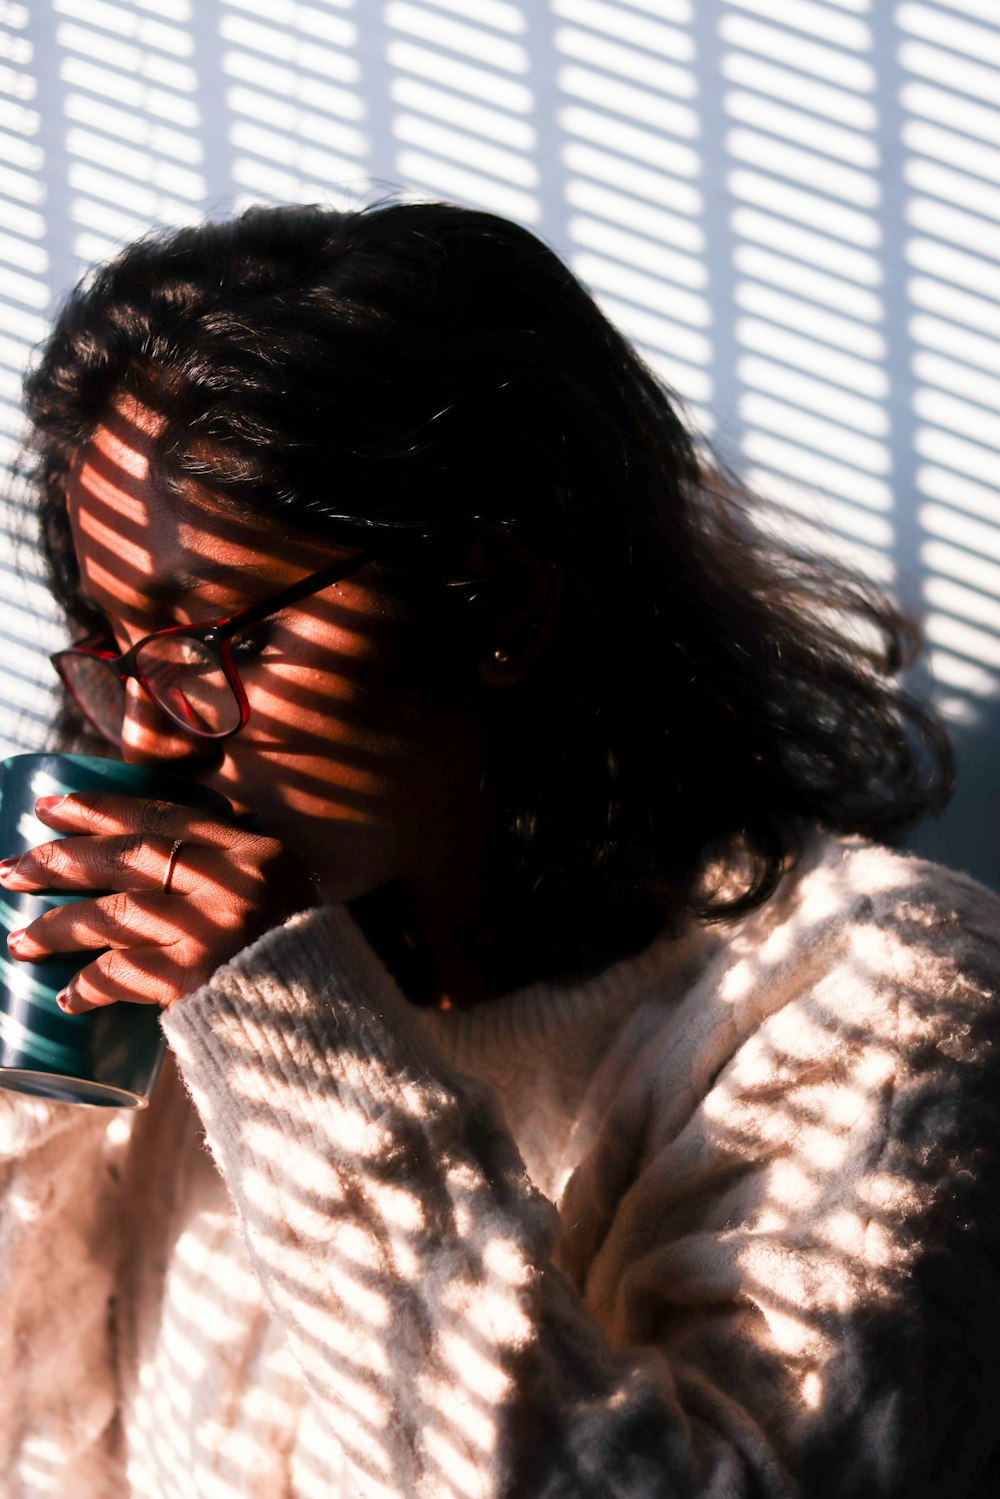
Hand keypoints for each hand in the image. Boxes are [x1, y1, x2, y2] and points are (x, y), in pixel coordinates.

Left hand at [0, 792, 318, 1011]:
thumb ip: (225, 868)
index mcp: (253, 848)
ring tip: (18, 939)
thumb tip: (144, 853)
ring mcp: (215, 929)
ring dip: (58, 927)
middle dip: (61, 861)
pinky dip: (89, 986)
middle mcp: (234, 880)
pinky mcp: (199, 980)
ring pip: (115, 915)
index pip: (162, 814)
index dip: (99, 807)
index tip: (48, 805)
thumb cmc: (294, 953)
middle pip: (129, 856)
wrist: (331, 1020)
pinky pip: (124, 976)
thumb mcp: (274, 890)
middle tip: (10, 869)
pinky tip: (64, 996)